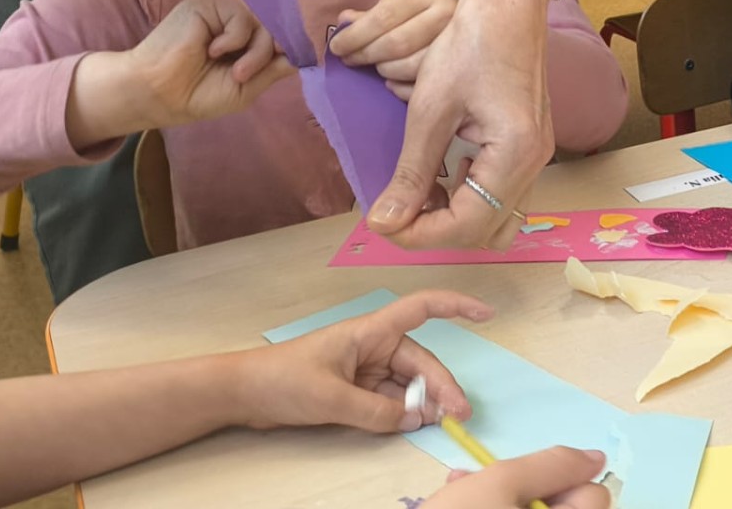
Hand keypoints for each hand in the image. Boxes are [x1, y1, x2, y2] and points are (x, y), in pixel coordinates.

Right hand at [116, 0, 291, 128]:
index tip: (299, 60)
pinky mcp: (207, 6)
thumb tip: (305, 58)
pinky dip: (234, 39)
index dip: (289, 47)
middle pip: (273, 30)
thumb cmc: (197, 96)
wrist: (160, 94)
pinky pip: (239, 18)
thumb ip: (273, 70)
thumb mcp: (245, 88)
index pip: (276, 37)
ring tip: (234, 73)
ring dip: (255, 53)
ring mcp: (221, 15)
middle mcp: (234, 26)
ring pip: (261, 25)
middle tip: (246, 76)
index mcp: (242, 44)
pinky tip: (212, 52)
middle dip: (270, 54)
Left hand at [231, 290, 488, 432]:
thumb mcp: (332, 398)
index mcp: (370, 331)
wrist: (244, 394)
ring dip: (424, 402)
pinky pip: (391, 398)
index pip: (422, 309)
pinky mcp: (357, 389)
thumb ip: (376, 412)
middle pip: (421, 361)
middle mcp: (374, 346)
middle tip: (458, 416)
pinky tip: (413, 426)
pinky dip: (404, 411)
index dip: (456, 306)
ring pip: (409, 383)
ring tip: (439, 424)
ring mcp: (366, 369)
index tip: (487, 314)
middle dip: (441, 386)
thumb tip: (413, 421)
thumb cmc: (284, 380)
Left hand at [330, 0, 460, 100]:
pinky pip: (425, 85)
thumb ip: (373, 14)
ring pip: (411, 67)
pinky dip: (401, 87)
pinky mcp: (465, 65)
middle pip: (395, 44)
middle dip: (366, 55)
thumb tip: (343, 20)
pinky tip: (393, 82)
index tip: (336, 48)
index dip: (354, 37)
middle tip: (351, 61)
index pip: (382, 17)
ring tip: (377, 68)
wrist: (484, 17)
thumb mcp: (402, 4)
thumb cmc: (430, 10)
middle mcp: (445, 12)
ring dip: (385, 71)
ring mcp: (458, 40)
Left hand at [368, 0, 557, 249]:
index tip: (379, 222)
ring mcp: (536, 157)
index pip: (466, 226)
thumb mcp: (430, 109)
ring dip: (454, 219)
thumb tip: (382, 222)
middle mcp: (534, 164)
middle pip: (487, 232)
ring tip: (417, 197)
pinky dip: (468, 198)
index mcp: (515, 156)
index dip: (418, 234)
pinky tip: (440, 177)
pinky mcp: (529, 147)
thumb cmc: (469, 45)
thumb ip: (410, 172)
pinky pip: (501, 195)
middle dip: (437, 231)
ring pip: (498, 219)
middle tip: (395, 212)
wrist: (508, 5)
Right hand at [424, 447, 610, 508]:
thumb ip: (551, 465)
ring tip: (461, 490)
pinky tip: (461, 508)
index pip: (594, 495)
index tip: (521, 480)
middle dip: (526, 488)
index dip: (560, 478)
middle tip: (483, 482)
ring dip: (502, 501)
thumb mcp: (499, 484)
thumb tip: (595, 458)